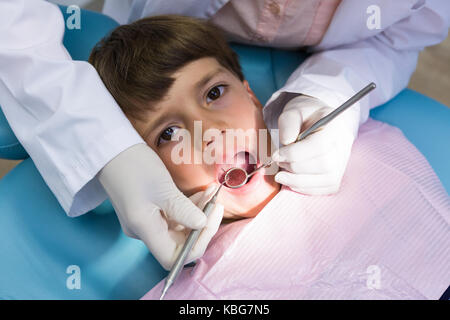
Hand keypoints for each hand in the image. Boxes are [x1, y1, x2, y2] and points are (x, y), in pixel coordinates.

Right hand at [98, 143, 222, 269]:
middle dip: (202, 225)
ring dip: (198, 214)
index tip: (210, 221)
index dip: (196, 245)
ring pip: (180, 227)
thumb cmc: (133, 167)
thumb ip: (184, 210)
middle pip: (179, 243)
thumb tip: (202, 224)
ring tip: (211, 194)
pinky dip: (189, 207)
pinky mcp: (149, 210)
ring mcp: (147, 220)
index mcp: (144, 229)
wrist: (112, 150)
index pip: (173, 257)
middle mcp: (145, 231)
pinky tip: (201, 194)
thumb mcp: (162, 188)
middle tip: (216, 203)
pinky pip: (174, 216)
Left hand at [272, 95, 359, 194]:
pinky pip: (326, 188)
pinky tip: (291, 181)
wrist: (314, 122)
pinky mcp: (338, 175)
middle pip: (324, 165)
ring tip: (281, 174)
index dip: (295, 154)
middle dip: (295, 167)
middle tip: (278, 161)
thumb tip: (287, 141)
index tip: (276, 155)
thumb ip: (288, 123)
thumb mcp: (292, 112)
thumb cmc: (302, 117)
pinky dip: (306, 188)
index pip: (319, 145)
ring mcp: (343, 162)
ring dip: (298, 181)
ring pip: (327, 180)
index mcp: (335, 125)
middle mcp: (344, 145)